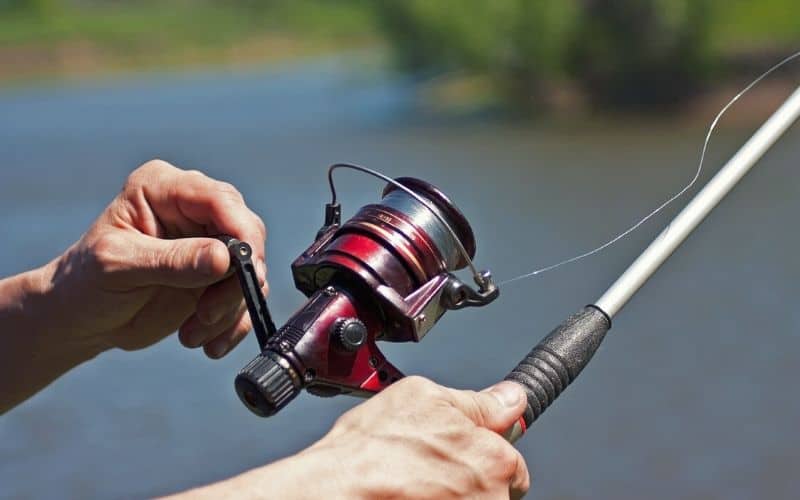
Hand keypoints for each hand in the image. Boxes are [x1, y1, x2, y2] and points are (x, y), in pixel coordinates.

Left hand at [0, 159, 267, 411]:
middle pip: (245, 233)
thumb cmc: (85, 283)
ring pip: (250, 270)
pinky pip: (245, 297)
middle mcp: (193, 209)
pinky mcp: (217, 277)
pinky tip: (208, 343)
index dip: (241, 232)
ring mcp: (208, 243)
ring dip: (229, 308)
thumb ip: (173, 261)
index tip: (245, 271)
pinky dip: (233, 323)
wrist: (78, 320)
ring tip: (193, 332)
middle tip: (207, 312)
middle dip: (235, 279)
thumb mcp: (120, 267)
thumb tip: (227, 258)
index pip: (220, 200)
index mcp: (163, 188)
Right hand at [309, 376, 529, 498]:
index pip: (512, 463)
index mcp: (495, 459)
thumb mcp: (424, 397)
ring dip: (451, 495)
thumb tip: (510, 397)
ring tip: (414, 485)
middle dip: (469, 479)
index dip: (483, 452)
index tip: (462, 454)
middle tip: (429, 468)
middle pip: (493, 490)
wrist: (338, 491)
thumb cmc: (372, 450)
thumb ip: (477, 401)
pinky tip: (410, 495)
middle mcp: (490, 499)